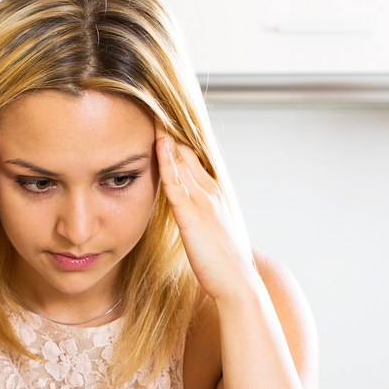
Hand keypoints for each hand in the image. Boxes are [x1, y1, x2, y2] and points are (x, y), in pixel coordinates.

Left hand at [154, 119, 258, 302]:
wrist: (238, 284)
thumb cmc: (223, 264)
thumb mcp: (211, 233)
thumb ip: (199, 216)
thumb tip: (187, 211)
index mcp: (214, 194)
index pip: (192, 157)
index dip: (176, 138)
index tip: (160, 119)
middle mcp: (211, 190)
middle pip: (187, 150)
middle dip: (169, 129)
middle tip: (151, 104)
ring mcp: (203, 201)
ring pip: (182, 160)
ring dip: (166, 137)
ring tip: (151, 112)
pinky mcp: (193, 215)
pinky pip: (176, 182)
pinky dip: (167, 162)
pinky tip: (158, 145)